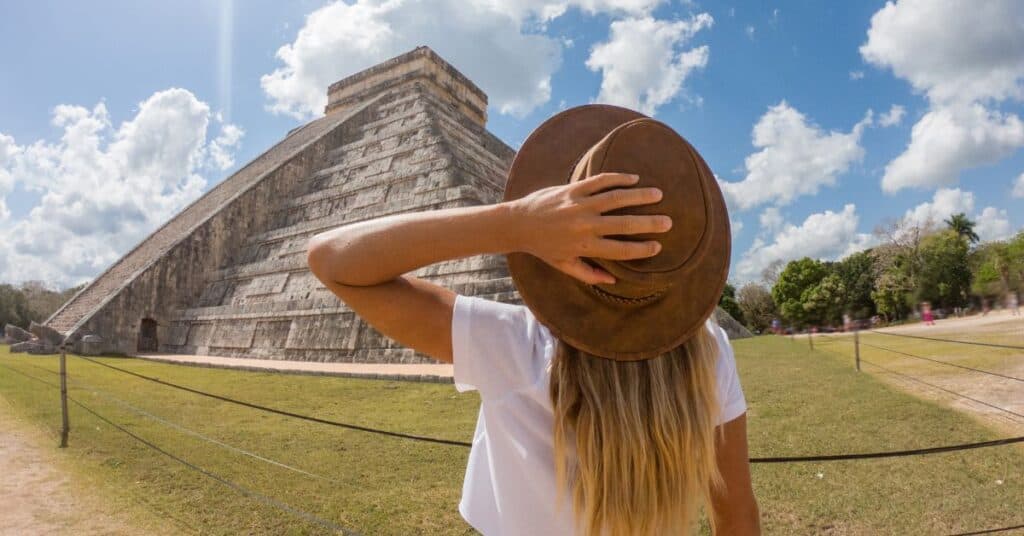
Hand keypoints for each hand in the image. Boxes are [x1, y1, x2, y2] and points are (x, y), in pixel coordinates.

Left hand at [506, 172, 671, 284]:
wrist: (518, 223)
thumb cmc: (543, 247)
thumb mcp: (564, 265)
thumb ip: (589, 274)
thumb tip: (613, 280)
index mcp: (585, 247)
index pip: (621, 250)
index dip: (642, 249)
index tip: (658, 246)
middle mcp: (585, 225)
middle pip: (625, 224)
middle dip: (649, 223)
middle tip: (668, 221)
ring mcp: (579, 205)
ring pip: (616, 198)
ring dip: (640, 196)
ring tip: (658, 194)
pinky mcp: (573, 189)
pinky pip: (600, 181)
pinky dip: (618, 178)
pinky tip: (634, 178)